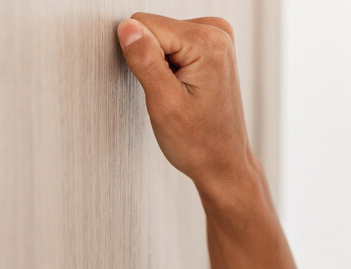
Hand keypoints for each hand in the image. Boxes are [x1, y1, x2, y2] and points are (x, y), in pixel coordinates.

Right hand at [116, 13, 260, 208]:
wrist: (222, 162)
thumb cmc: (200, 143)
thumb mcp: (163, 103)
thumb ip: (144, 59)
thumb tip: (127, 27)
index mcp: (208, 42)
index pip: (145, 24)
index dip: (139, 58)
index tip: (156, 84)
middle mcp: (217, 33)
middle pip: (154, 28)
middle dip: (151, 61)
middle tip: (168, 93)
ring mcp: (216, 39)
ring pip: (160, 36)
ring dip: (160, 66)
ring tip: (176, 93)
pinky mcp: (210, 48)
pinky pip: (171, 45)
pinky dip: (169, 67)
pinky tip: (181, 89)